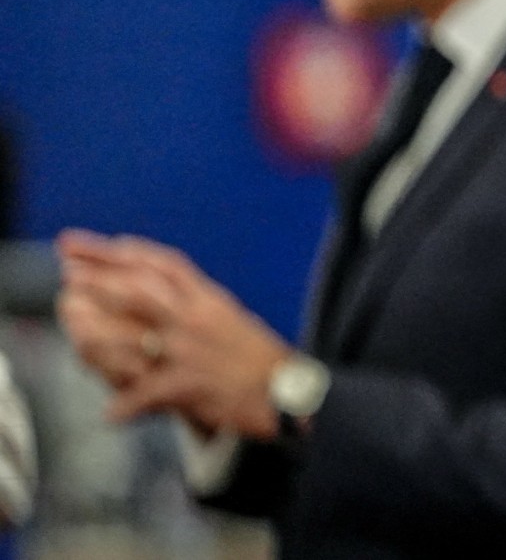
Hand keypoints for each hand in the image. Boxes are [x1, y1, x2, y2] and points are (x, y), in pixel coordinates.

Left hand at [56, 230, 291, 438]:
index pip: (165, 265)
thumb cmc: (258, 357)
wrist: (286, 391)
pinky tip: (110, 414)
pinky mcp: (188, 385)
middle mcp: (196, 319)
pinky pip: (147, 394)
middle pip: (141, 290)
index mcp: (209, 300)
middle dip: (100, 278)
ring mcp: (189, 351)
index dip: (128, 252)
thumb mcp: (230, 318)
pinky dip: (126, 406)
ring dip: (97, 333)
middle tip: (67, 269)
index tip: (99, 244)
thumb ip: (195, 305)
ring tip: (71, 325)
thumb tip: (162, 295)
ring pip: (132, 337)